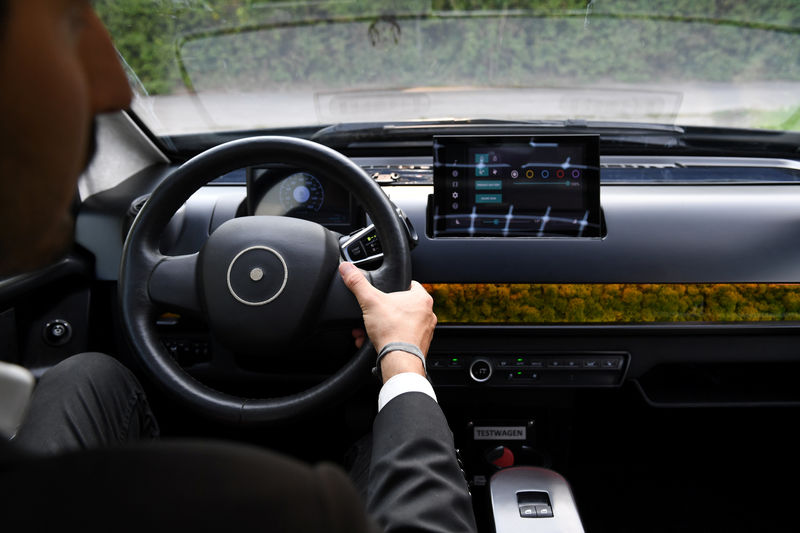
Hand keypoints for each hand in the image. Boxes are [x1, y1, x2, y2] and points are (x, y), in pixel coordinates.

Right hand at [339, 262, 436, 380]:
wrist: (399, 360)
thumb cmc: (392, 331)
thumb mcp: (370, 301)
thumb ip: (357, 283)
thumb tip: (347, 268)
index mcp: (422, 298)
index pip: (409, 284)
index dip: (393, 287)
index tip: (383, 293)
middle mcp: (428, 314)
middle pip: (401, 306)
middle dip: (383, 311)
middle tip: (371, 315)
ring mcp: (425, 331)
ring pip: (400, 323)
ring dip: (383, 326)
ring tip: (369, 330)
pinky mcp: (419, 345)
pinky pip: (402, 338)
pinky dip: (389, 339)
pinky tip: (375, 341)